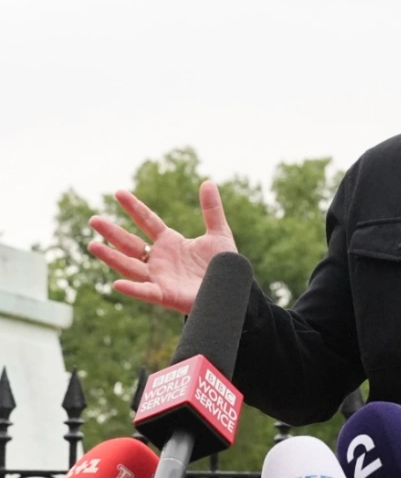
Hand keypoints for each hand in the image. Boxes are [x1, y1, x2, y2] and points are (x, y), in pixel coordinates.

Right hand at [87, 180, 237, 314]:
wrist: (231, 291)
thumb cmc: (222, 266)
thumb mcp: (219, 234)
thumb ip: (212, 210)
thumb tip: (208, 182)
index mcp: (170, 242)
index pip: (147, 221)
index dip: (134, 207)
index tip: (119, 192)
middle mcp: (159, 259)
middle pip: (130, 243)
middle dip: (112, 232)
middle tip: (93, 219)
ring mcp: (160, 278)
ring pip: (130, 266)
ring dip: (112, 257)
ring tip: (93, 245)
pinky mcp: (166, 295)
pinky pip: (146, 292)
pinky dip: (133, 289)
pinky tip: (117, 284)